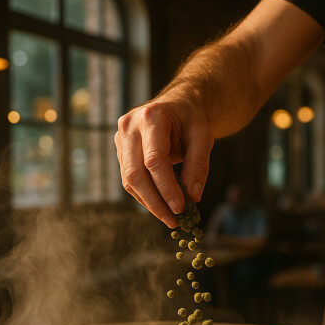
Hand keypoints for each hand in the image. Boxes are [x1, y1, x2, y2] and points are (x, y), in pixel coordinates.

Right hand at [114, 92, 212, 227]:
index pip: (155, 160)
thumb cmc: (192, 119)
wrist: (178, 104)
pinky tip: (161, 205)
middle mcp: (129, 126)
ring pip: (129, 180)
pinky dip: (145, 195)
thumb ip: (198, 165)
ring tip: (170, 218)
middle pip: (136, 173)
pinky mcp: (121, 150)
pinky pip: (129, 179)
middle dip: (155, 201)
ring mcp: (121, 138)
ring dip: (149, 202)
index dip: (166, 187)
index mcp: (151, 117)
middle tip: (174, 220)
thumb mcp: (203, 137)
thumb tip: (193, 197)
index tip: (180, 208)